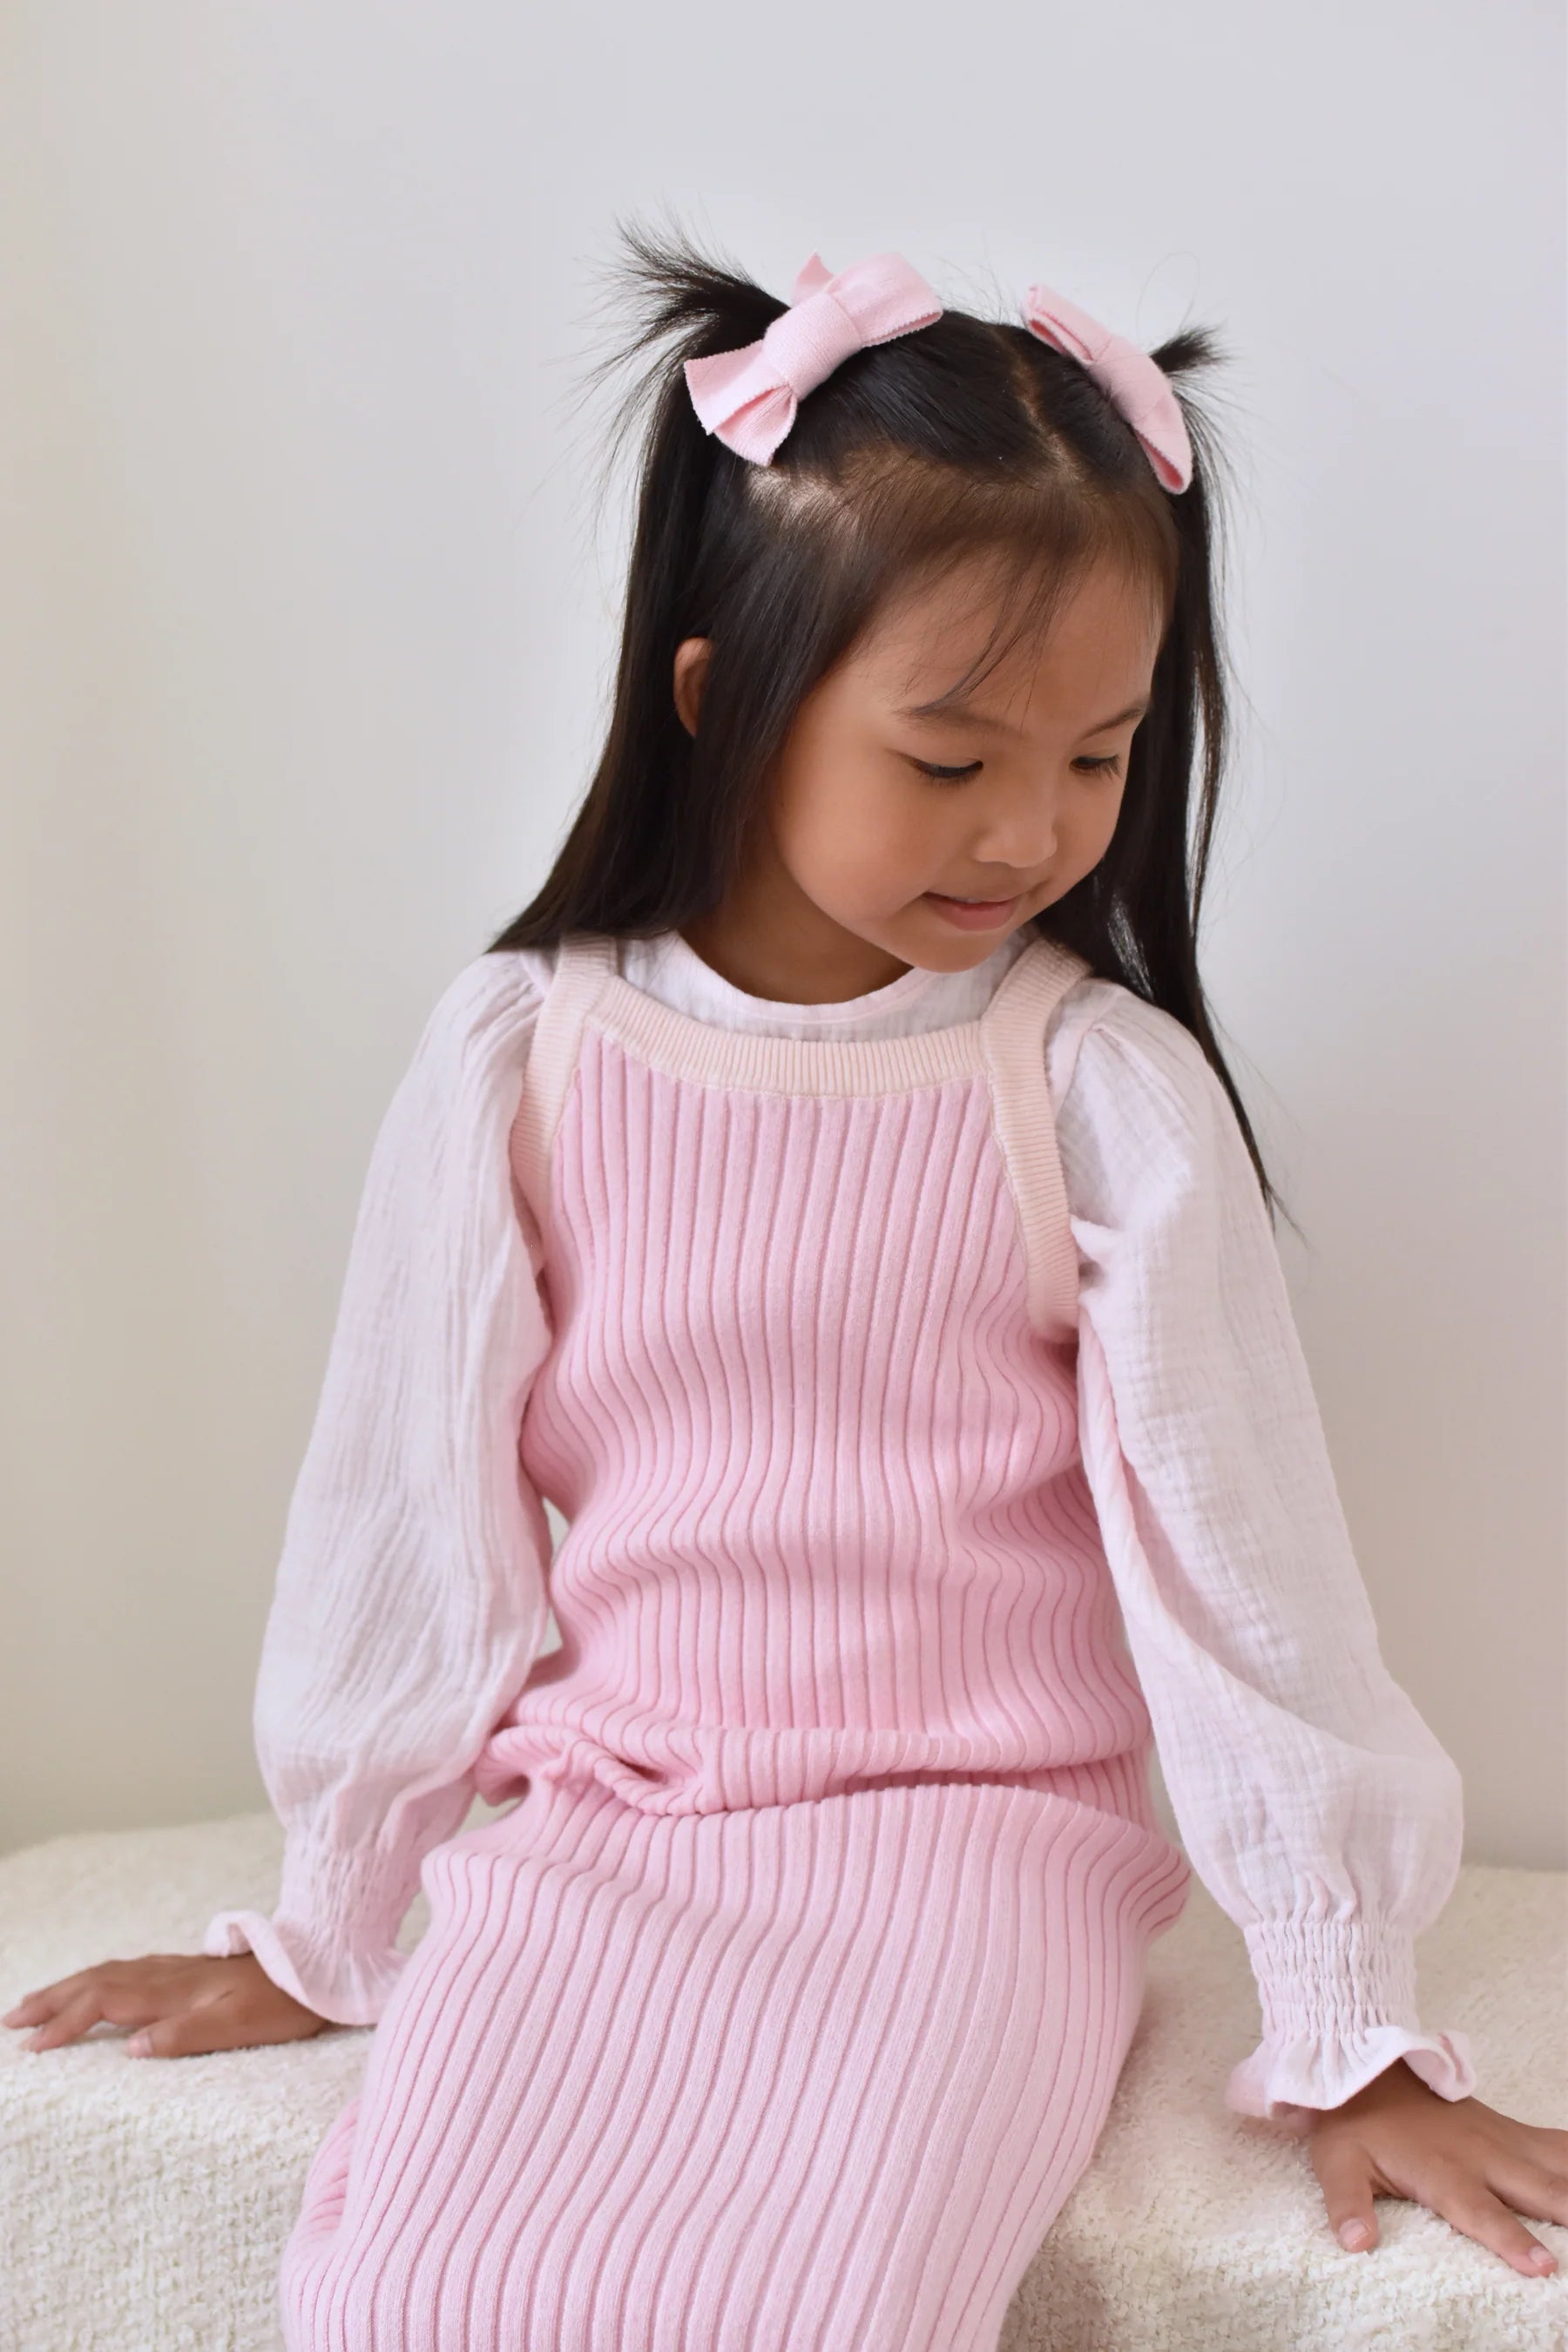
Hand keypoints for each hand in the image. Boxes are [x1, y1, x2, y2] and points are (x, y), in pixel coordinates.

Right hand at [2, 1950, 330, 2057]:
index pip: (104, 2002)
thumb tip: (130, 2049)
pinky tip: (95, 1987)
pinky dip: (98, 1980)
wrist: (320, 1967)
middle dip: (51, 1999)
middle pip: (96, 1981)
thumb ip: (185, 2035)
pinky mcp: (190, 1971)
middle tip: (11, 2020)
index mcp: (174, 1990)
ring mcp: (178, 1969)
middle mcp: (169, 1974)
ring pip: (110, 1973)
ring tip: (36, 2003)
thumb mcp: (240, 2026)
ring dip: (69, 1987)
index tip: (31, 2047)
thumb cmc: (283, 2004)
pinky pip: (128, 1971)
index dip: (65, 2023)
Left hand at [1307, 2057, 1567, 2277]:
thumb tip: (1355, 2242)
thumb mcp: (1336, 2162)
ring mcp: (1501, 2140)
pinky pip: (1555, 2143)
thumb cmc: (1354, 2122)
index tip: (1544, 2266)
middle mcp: (1482, 2156)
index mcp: (1443, 2171)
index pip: (1482, 2213)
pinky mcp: (1509, 2130)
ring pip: (1556, 2164)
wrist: (1366, 2065)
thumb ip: (1347, 2203)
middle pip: (1538, 2190)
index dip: (1513, 2241)